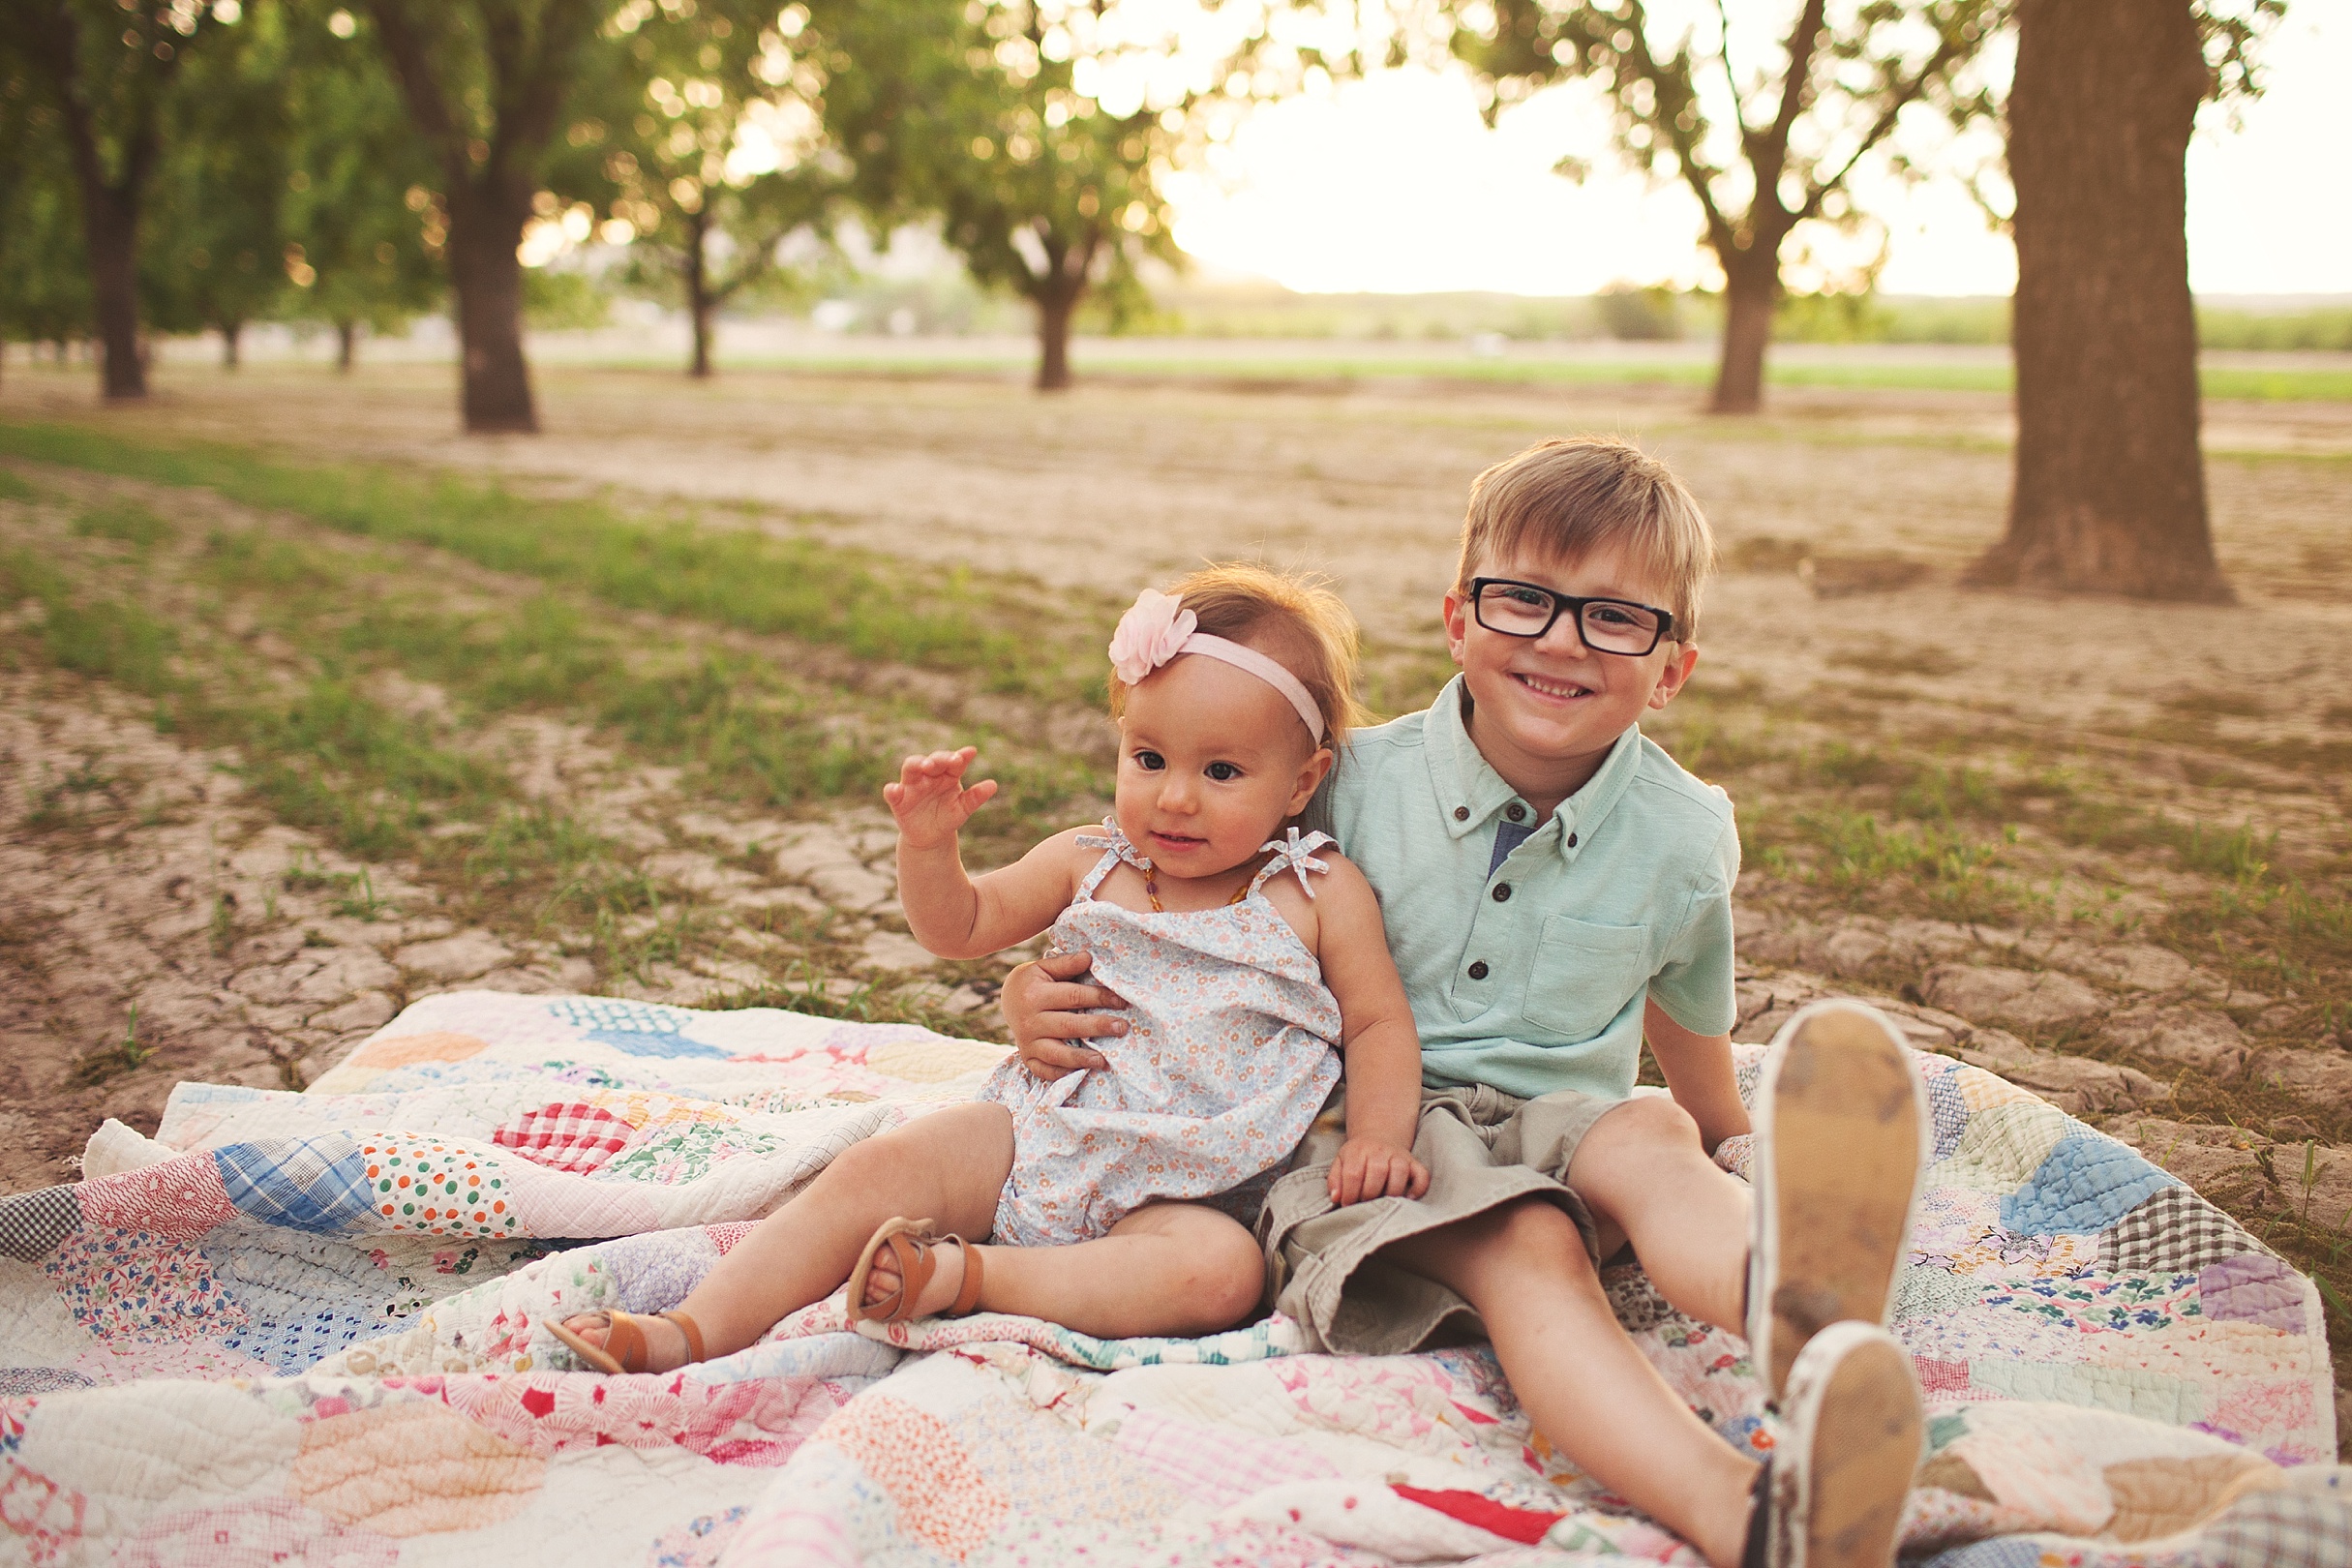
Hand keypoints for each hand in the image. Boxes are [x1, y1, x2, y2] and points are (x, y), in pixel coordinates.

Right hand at [883, 747, 998, 848]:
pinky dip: (891, 790)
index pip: (954, 762)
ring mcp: (912, 785)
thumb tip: (993, 785)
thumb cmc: (948, 818)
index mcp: (947, 775)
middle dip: (940, 758)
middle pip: (932, 760)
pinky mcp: (898, 800)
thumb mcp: (963, 809)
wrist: (931, 838)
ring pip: (911, 768)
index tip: (971, 752)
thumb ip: (976, 797)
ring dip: (917, 764)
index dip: (961, 756)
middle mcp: (929, 775)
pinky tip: (894, 789)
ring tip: (926, 766)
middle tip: (951, 760)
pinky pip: (892, 792)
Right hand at [1002, 950, 1128, 1081]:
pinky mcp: (1027, 1057)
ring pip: (1056, 1053)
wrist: (1007, 999)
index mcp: (1035, 995)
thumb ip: (1066, 963)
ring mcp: (1027, 1042)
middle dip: (1098, 1027)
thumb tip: (1088, 957)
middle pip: (1068, 1026)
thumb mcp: (1045, 967)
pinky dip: (1062, 1074)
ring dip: (1081, 1058)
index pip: (1073, 996)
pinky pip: (1045, 1070)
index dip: (1099, 998)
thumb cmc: (1034, 981)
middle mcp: (1029, 1021)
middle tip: (1122, 1028)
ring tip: (1104, 1061)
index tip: (1122, 1001)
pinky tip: (1082, 1073)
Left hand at [1327, 1135, 1428, 1206]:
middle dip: (1369, 1194)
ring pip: (1400, 1172)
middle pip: (1377, 1172)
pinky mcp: (1414, 1163)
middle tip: (1364, 1204)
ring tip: (1382, 1201)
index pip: (1353, 1173)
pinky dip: (1418, 1188)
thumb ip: (1335, 1180)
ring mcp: (1399, 1156)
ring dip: (1391, 1192)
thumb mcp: (1341, 1162)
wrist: (1379, 1136)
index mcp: (1358, 1150)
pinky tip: (1408, 1197)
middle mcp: (1380, 1151)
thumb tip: (1336, 1198)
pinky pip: (1422, 1175)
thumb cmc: (1358, 1156)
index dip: (1349, 1193)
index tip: (1347, 1204)